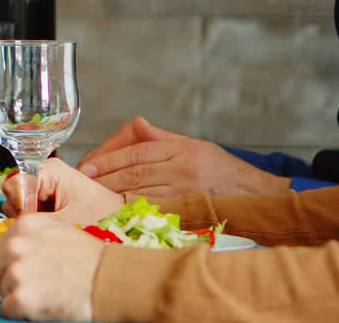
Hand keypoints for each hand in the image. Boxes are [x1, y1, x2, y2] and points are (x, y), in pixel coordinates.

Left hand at [0, 214, 103, 321]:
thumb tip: (16, 254)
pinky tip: (43, 306)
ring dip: (19, 296)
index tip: (26, 271)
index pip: (2, 248)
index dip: (13, 264)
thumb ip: (33, 239)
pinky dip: (22, 312)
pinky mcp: (20, 297)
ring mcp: (16, 271)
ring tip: (46, 294)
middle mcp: (15, 245)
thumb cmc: (93, 260)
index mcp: (24, 226)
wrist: (112, 280)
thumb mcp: (59, 232)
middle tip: (37, 287)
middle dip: (12, 280)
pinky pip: (8, 309)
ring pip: (2, 290)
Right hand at [1, 159, 122, 224]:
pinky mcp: (43, 199)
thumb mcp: (69, 221)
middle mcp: (43, 173)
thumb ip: (39, 223)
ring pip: (15, 204)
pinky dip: (34, 223)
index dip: (21, 206)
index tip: (34, 221)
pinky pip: (25, 212)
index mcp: (49, 169)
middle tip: (44, 226)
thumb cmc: (103, 218)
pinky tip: (51, 227)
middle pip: (12, 194)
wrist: (121, 225)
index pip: (14, 184)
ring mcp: (42, 186)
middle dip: (23, 215)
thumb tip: (16, 231)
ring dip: (28, 221)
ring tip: (51, 227)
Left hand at [77, 117, 289, 196]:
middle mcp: (182, 167)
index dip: (110, 159)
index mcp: (179, 148)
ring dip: (114, 195)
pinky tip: (116, 211)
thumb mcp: (192, 144)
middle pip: (135, 172)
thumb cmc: (219, 168)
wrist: (254, 192)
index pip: (137, 152)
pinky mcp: (189, 209)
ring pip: (142, 192)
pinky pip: (155, 210)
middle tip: (84, 184)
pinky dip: (134, 210)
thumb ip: (161, 137)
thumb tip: (136, 125)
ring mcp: (186, 190)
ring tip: (92, 197)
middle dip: (106, 178)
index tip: (88, 168)